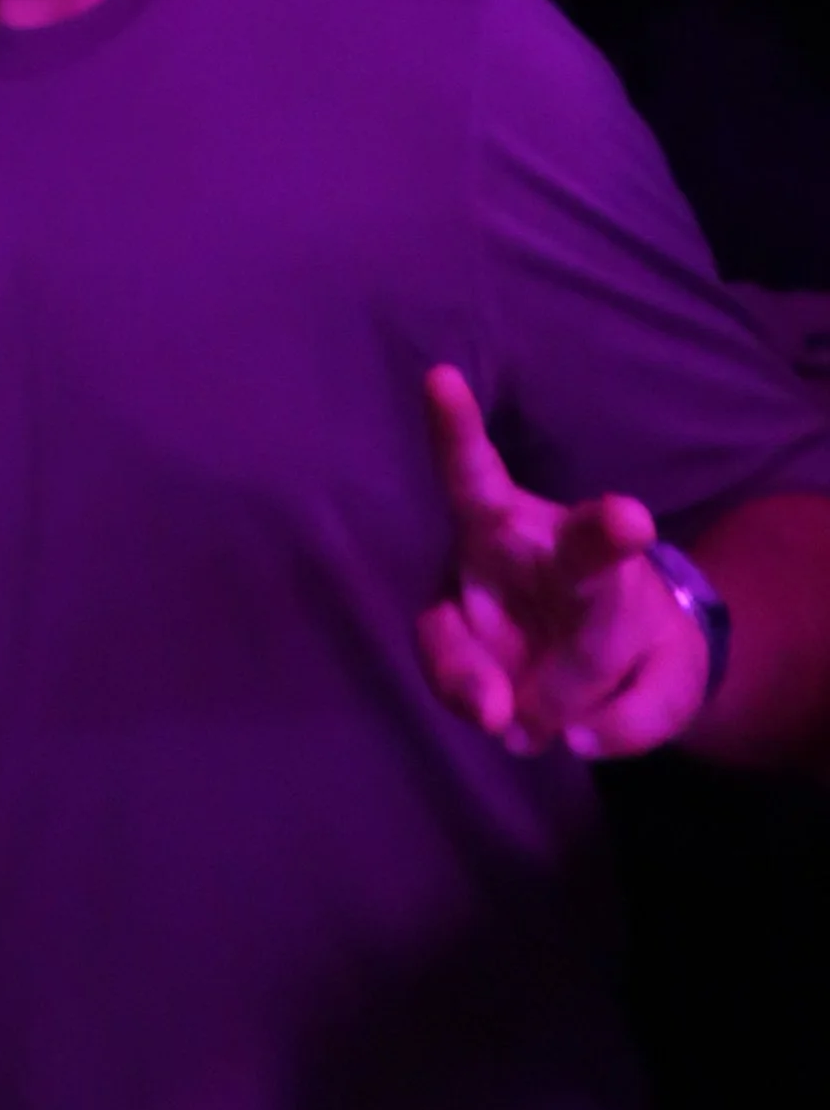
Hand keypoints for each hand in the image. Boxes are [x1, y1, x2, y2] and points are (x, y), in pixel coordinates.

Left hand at [415, 364, 710, 758]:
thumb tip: (500, 717)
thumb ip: (456, 672)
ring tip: (540, 720)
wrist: (611, 668)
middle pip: (587, 545)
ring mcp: (628, 598)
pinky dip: (606, 731)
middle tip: (628, 522)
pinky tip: (588, 726)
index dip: (454, 430)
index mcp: (497, 524)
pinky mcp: (672, 650)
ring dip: (567, 690)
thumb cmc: (510, 625)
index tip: (438, 378)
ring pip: (607, 644)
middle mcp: (568, 548)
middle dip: (608, 533)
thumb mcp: (458, 647)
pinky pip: (638, 710)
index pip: (469, 474)